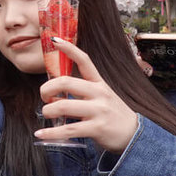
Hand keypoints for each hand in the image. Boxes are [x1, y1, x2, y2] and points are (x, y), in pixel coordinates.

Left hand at [37, 38, 138, 152]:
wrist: (135, 135)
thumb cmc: (112, 115)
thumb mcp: (102, 96)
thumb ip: (82, 91)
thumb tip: (55, 90)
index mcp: (98, 83)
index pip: (84, 61)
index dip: (69, 49)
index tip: (55, 40)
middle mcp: (99, 94)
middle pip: (65, 82)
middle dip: (47, 89)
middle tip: (44, 97)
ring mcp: (98, 111)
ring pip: (63, 106)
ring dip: (48, 111)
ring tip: (47, 114)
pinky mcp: (96, 128)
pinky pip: (68, 130)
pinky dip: (51, 133)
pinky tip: (41, 134)